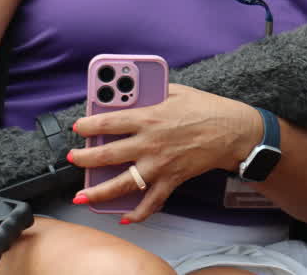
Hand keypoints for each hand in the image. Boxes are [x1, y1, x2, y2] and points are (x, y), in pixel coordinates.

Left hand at [68, 84, 262, 221]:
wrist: (233, 131)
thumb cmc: (206, 108)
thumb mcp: (176, 90)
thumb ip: (151, 93)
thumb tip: (131, 94)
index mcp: (148, 117)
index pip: (107, 123)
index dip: (87, 125)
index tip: (78, 127)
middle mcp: (149, 143)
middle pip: (106, 155)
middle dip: (83, 159)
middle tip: (73, 159)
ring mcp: (159, 165)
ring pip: (121, 184)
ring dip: (98, 192)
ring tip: (82, 195)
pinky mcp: (171, 179)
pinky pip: (151, 201)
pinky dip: (138, 213)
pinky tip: (125, 216)